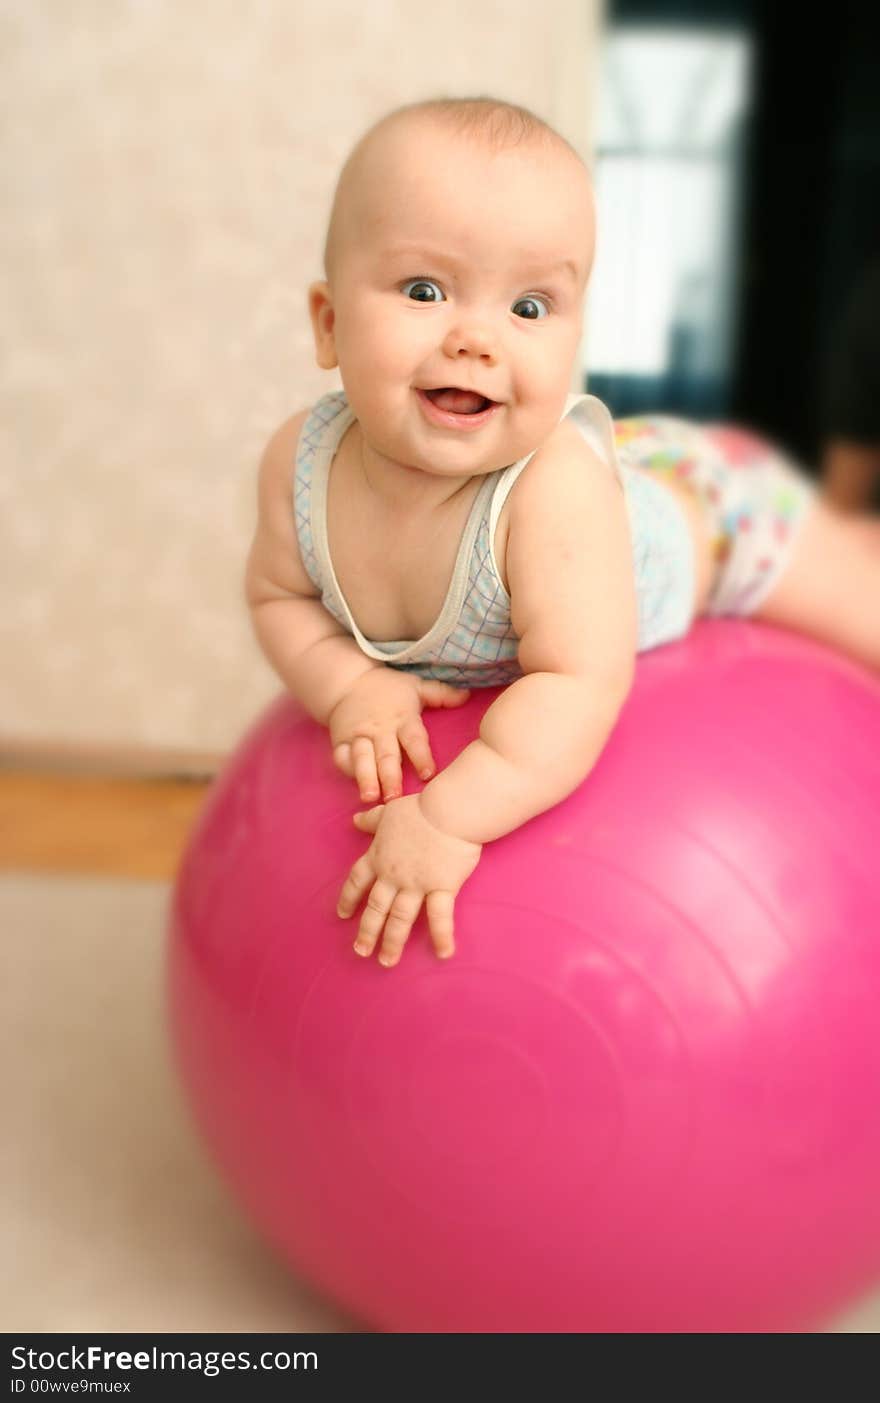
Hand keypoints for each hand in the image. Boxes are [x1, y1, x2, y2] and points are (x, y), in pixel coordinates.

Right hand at [327, 669, 470, 804]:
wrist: (348, 681)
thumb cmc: (388, 689)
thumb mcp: (415, 686)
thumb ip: (440, 694)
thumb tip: (467, 695)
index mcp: (402, 718)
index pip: (413, 739)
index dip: (421, 756)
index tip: (427, 774)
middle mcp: (381, 729)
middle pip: (386, 755)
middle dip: (390, 776)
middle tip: (395, 798)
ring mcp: (359, 736)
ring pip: (362, 759)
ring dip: (366, 778)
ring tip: (370, 797)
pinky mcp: (340, 741)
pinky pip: (341, 756)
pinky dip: (346, 769)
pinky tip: (351, 784)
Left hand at [337, 793, 481, 966]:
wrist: (448, 811)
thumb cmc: (421, 808)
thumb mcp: (389, 812)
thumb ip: (371, 820)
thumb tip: (355, 820)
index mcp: (379, 856)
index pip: (357, 881)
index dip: (348, 898)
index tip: (342, 914)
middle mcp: (393, 875)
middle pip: (376, 907)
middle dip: (367, 931)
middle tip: (360, 951)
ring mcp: (417, 884)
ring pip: (400, 918)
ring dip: (392, 942)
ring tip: (386, 962)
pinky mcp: (442, 887)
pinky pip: (440, 917)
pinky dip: (441, 936)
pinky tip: (443, 954)